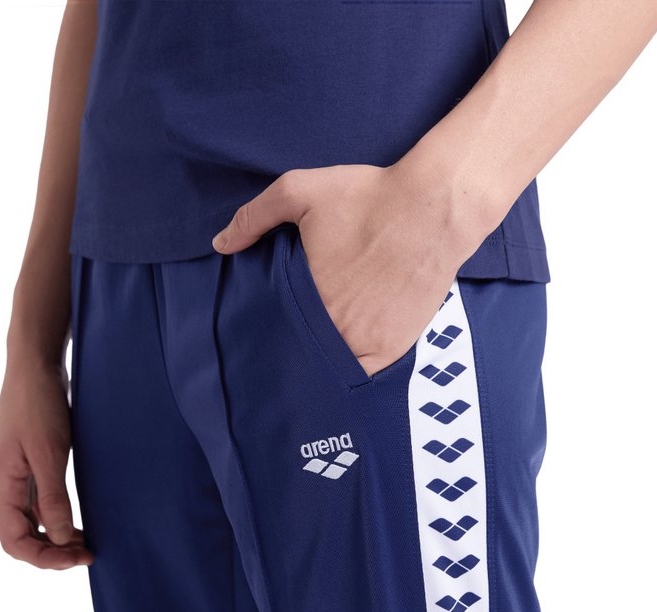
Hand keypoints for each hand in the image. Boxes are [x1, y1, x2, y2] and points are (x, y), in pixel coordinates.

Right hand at [0, 361, 92, 569]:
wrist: (35, 369)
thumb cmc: (39, 406)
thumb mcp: (50, 454)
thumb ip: (53, 499)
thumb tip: (58, 538)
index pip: (15, 542)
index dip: (46, 558)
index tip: (79, 559)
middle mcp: (1, 488)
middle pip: (21, 538)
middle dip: (52, 552)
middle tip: (88, 554)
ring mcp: (14, 480)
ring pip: (30, 524)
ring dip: (55, 538)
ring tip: (86, 543)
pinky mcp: (28, 470)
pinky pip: (37, 506)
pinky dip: (56, 520)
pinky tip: (77, 523)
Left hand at [212, 159, 492, 374]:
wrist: (435, 208)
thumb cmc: (370, 196)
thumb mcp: (300, 191)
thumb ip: (254, 217)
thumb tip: (221, 244)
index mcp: (305, 297)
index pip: (275, 331)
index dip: (268, 334)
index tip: (262, 337)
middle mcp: (335, 328)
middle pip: (302, 353)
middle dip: (292, 352)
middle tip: (284, 354)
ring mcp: (367, 342)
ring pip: (332, 368)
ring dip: (321, 366)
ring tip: (311, 363)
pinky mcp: (394, 347)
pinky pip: (365, 375)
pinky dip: (353, 373)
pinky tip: (344, 367)